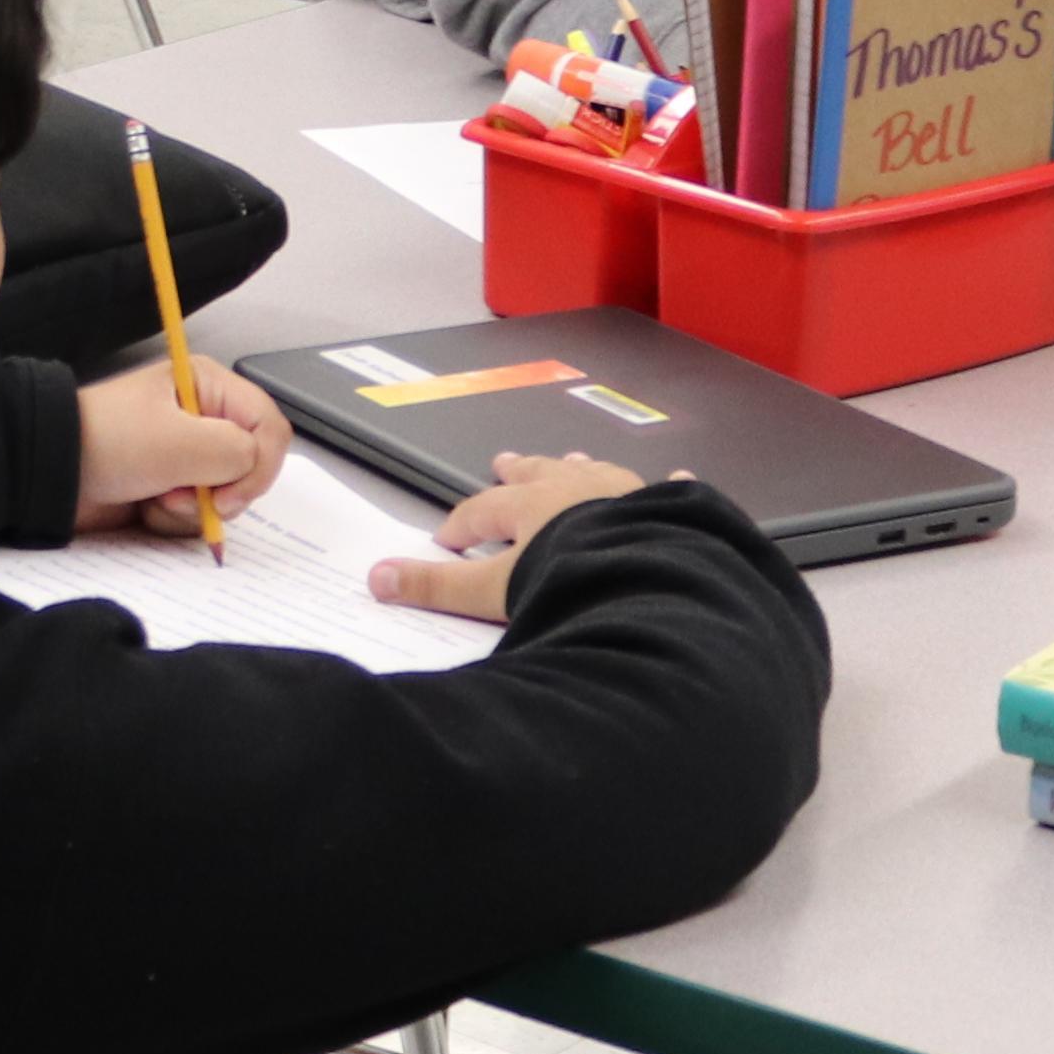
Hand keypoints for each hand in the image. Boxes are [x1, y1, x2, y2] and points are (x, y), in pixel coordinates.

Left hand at [77, 361, 291, 538]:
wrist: (48, 472)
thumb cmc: (112, 442)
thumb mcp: (181, 441)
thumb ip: (237, 453)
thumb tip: (250, 471)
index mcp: (209, 386)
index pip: (270, 428)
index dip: (259, 467)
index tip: (228, 497)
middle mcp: (202, 417)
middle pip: (250, 468)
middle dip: (219, 493)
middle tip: (179, 496)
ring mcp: (184, 456)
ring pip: (224, 498)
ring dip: (191, 509)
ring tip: (154, 498)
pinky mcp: (167, 486)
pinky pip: (195, 514)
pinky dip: (172, 519)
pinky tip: (143, 507)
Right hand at [367, 452, 651, 619]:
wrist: (649, 583)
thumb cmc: (568, 583)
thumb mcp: (494, 592)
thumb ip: (438, 587)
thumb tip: (377, 578)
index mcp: (530, 505)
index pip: (483, 509)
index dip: (462, 525)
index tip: (448, 539)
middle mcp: (575, 488)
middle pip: (539, 475)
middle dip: (519, 473)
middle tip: (505, 464)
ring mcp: (624, 495)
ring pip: (595, 474)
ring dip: (579, 469)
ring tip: (572, 460)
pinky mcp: (668, 509)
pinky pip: (667, 491)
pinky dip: (666, 486)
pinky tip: (676, 476)